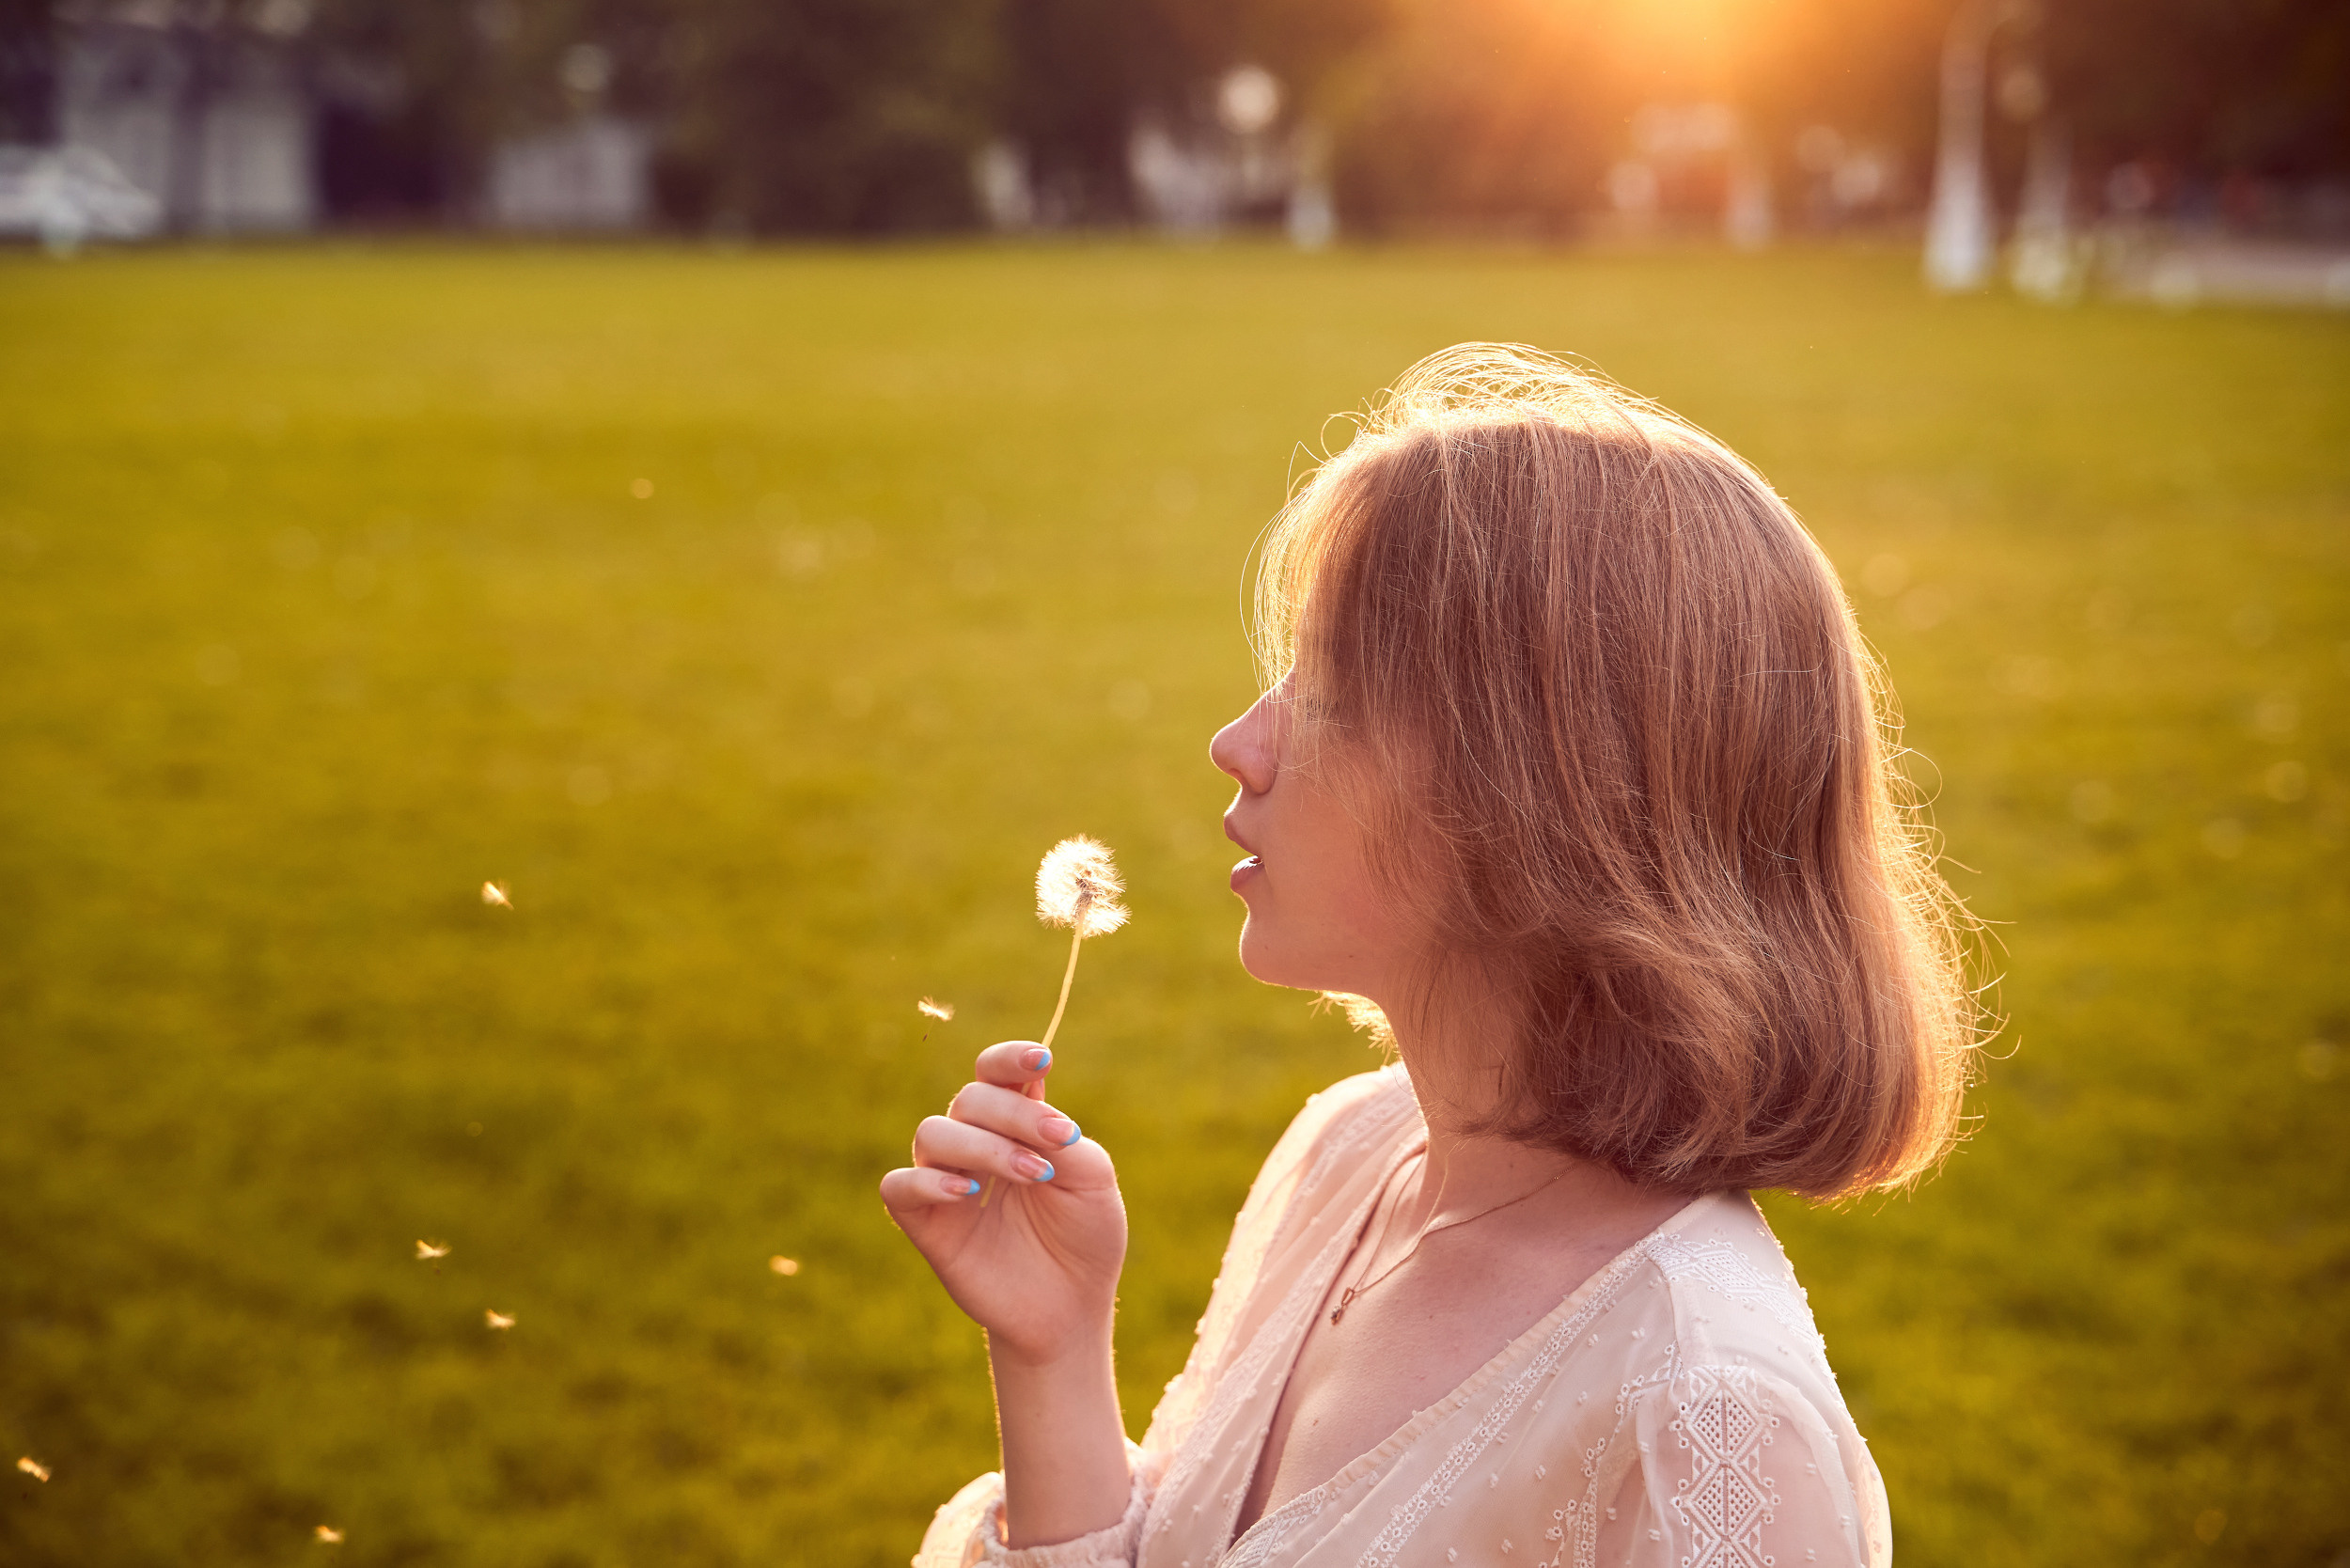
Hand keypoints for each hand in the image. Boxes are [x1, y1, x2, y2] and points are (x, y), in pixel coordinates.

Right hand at [881, 1041, 1126, 1365]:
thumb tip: (1038, 1115)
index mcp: (1017, 1123)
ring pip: (933, 1133)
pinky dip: (927, 1182)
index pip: (996, 1072)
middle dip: (1015, 1114)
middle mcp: (976, 1143)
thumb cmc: (1085, 1236)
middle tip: (1056, 1146)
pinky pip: (900, 1187)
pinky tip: (968, 1192)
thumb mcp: (1093, 1181)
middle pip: (970, 1098)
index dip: (1010, 1058)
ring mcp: (947, 1181)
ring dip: (984, 1146)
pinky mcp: (925, 1224)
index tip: (1041, 1061)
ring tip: (1032, 1174)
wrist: (1072, 1306)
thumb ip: (1064, 1139)